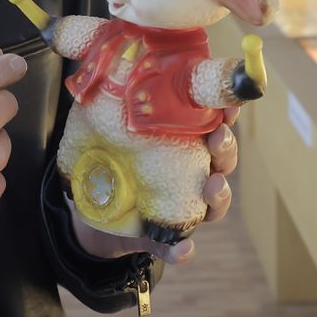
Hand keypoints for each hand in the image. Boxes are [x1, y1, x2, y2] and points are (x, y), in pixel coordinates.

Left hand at [69, 106, 240, 266]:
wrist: (87, 209)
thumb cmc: (105, 157)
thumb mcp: (103, 124)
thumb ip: (109, 101)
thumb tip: (105, 66)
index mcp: (181, 142)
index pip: (213, 123)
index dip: (226, 113)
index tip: (228, 103)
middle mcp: (189, 173)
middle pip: (222, 160)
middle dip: (226, 148)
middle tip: (216, 137)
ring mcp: (180, 207)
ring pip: (214, 203)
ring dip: (219, 195)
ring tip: (212, 185)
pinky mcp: (161, 238)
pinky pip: (177, 248)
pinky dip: (182, 251)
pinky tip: (184, 249)